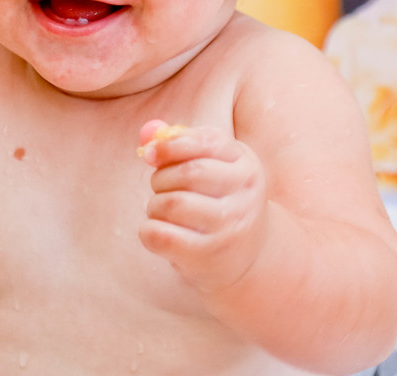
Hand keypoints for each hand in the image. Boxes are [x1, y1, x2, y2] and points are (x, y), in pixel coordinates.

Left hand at [137, 121, 268, 293]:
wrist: (247, 256)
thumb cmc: (221, 201)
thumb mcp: (215, 167)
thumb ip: (182, 146)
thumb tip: (149, 139)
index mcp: (246, 166)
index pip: (207, 142)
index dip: (172, 145)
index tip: (150, 153)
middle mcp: (244, 197)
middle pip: (189, 172)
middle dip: (161, 177)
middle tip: (159, 186)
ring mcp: (229, 229)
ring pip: (173, 204)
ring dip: (154, 205)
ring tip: (161, 210)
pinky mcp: (208, 256)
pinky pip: (161, 235)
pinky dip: (148, 230)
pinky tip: (157, 231)